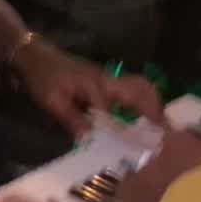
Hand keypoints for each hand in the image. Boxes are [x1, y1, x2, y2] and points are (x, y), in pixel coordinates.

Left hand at [13, 38, 162, 135]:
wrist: (36, 55)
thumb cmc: (43, 77)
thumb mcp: (52, 101)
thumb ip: (72, 119)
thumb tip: (90, 140)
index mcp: (97, 85)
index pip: (116, 113)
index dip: (129, 132)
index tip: (144, 146)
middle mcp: (108, 80)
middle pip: (142, 90)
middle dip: (155, 110)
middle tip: (164, 133)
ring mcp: (108, 79)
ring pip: (139, 88)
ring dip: (151, 105)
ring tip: (158, 128)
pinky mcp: (105, 81)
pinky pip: (129, 90)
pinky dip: (140, 102)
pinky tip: (139, 119)